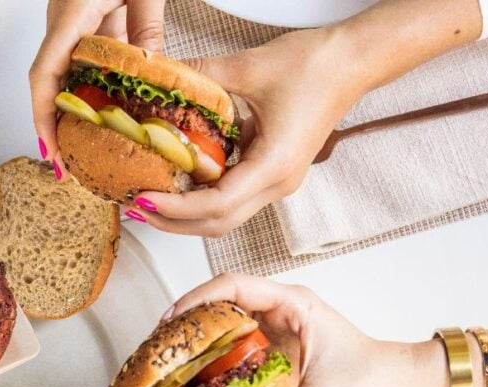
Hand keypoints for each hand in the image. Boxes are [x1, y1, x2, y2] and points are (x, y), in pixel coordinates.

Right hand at [30, 0, 166, 176]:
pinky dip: (88, 92)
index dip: (43, 117)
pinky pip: (80, 64)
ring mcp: (69, 23)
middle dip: (54, 128)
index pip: (44, 74)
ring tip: (85, 154)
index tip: (52, 150)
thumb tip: (154, 69)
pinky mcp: (84, 21)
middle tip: (69, 168)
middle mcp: (61, 22)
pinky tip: (106, 116)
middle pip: (49, 84)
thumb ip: (145, 25)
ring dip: (70, 115)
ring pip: (63, 77)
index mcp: (69, 15)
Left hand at [132, 28, 369, 235]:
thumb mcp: (248, 66)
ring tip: (148, 200)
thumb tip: (159, 77)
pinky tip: (177, 183)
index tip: (142, 198)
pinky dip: (202, 198)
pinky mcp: (275, 173)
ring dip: (186, 214)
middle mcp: (279, 183)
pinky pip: (234, 197)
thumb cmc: (314, 64)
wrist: (353, 62)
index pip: (217, 205)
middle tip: (134, 208)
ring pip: (226, 216)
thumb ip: (200, 76)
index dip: (175, 207)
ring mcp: (278, 182)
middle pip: (218, 224)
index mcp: (275, 165)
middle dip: (173, 221)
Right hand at [166, 273, 441, 386]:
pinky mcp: (272, 342)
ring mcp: (275, 323)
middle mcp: (280, 308)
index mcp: (294, 305)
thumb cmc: (367, 380)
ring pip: (225, 319)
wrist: (394, 382)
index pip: (236, 286)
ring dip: (196, 336)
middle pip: (222, 299)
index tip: (173, 320)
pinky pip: (234, 340)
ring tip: (168, 361)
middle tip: (160, 346)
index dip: (199, 298)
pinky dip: (211, 354)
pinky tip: (193, 375)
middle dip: (187, 319)